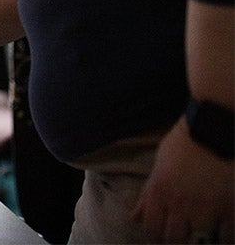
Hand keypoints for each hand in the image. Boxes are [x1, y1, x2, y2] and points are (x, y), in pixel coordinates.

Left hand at [133, 119, 233, 242]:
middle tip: (180, 243)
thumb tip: (135, 217)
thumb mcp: (159, 165)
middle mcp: (180, 203)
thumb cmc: (184, 142)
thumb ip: (148, 195)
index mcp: (159, 191)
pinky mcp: (230, 207)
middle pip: (174, 239)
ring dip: (201, 244)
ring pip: (201, 242)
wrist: (212, 126)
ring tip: (202, 241)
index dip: (155, 240)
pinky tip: (224, 238)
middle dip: (175, 244)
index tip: (159, 243)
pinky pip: (228, 236)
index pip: (152, 228)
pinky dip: (226, 240)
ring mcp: (206, 207)